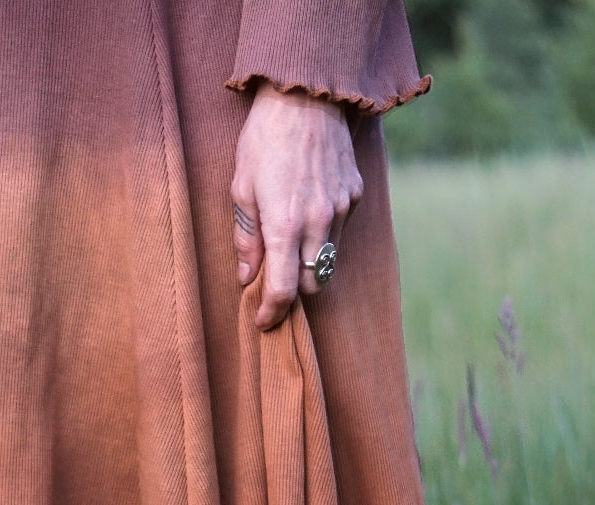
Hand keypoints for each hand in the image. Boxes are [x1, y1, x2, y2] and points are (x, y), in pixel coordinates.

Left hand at [231, 84, 362, 329]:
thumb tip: (247, 276)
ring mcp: (341, 209)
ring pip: (329, 259)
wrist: (305, 94)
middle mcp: (318, 223)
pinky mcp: (354, 194)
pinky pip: (340, 230)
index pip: (285, 289)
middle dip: (295, 289)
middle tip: (274, 279)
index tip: (263, 321)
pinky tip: (308, 210)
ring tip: (290, 241)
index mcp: (285, 225)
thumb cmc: (264, 139)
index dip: (273, 312)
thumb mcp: (241, 188)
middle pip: (313, 284)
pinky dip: (324, 234)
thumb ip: (246, 238)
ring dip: (310, 262)